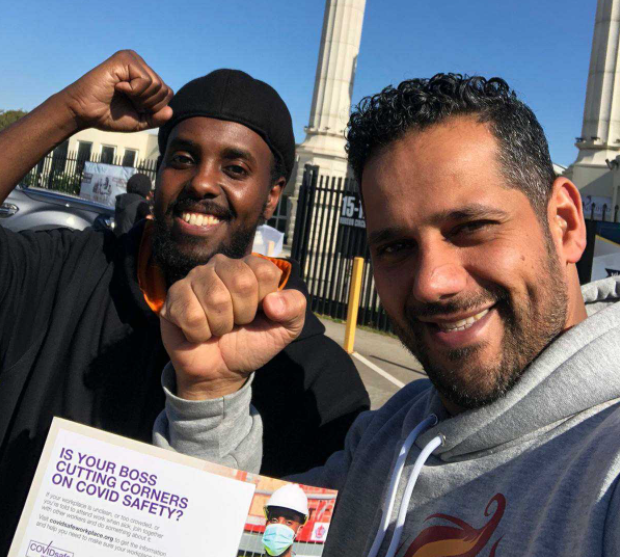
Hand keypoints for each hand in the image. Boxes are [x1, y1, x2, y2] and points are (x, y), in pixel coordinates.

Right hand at [61, 50, 172, 131]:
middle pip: (164, 89)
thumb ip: (156, 117)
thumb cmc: (109, 115)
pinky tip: (118, 87)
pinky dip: (134, 91)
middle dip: (148, 103)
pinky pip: (146, 80)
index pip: (167, 93)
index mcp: (144, 76)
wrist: (85, 112)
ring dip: (140, 97)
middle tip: (127, 101)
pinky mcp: (124, 59)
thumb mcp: (139, 120)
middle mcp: (140, 64)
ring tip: (122, 94)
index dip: (154, 107)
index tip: (134, 107)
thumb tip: (171, 111)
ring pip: (157, 85)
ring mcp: (132, 59)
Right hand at [160, 255, 306, 399]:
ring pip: (215, 298)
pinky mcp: (173, 297)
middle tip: (237, 323)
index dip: (264, 301)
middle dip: (243, 314)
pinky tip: (200, 333)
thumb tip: (273, 302)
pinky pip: (191, 314)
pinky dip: (200, 333)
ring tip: (219, 328)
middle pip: (241, 281)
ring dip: (221, 325)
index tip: (259, 313)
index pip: (264, 271)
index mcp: (250, 266)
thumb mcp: (286, 328)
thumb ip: (294, 308)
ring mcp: (195, 278)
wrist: (222, 371)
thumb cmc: (253, 342)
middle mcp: (221, 265)